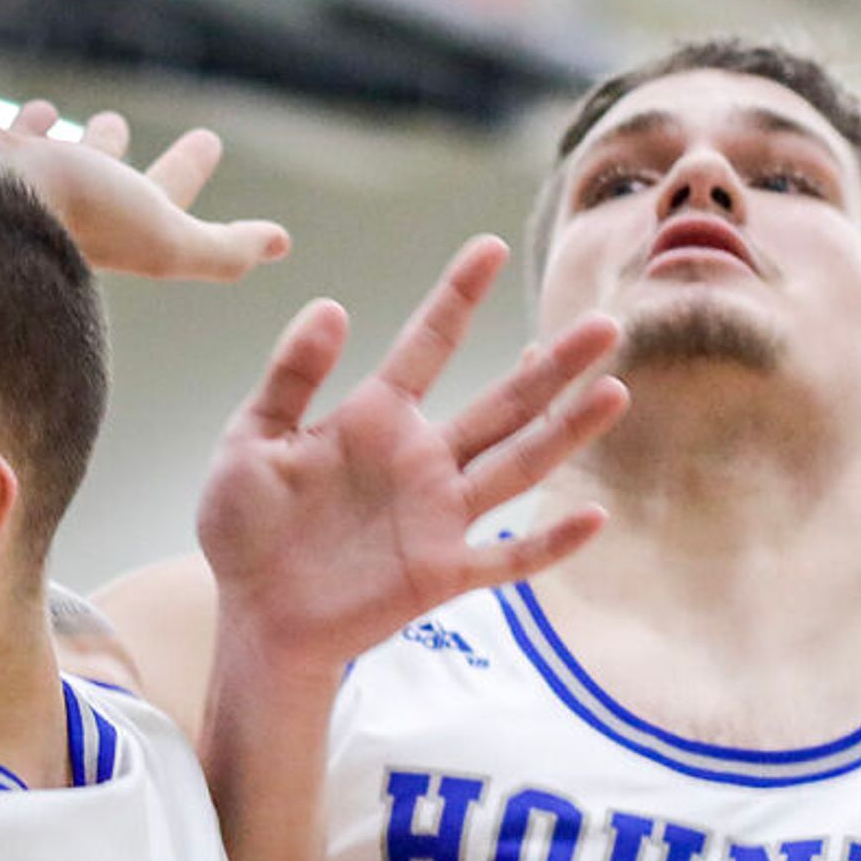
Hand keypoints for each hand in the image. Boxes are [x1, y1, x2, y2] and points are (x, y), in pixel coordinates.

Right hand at [0, 101, 289, 282]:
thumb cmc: (74, 224)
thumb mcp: (167, 240)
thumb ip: (220, 250)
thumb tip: (280, 245)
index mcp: (110, 218)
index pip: (162, 189)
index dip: (187, 167)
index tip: (209, 136)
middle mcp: (61, 198)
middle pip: (96, 168)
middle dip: (111, 148)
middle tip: (117, 122)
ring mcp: (13, 174)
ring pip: (43, 149)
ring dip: (57, 134)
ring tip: (58, 113)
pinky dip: (8, 119)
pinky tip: (13, 109)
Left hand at [200, 238, 624, 674]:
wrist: (250, 615)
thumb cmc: (246, 527)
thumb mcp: (251, 437)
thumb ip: (292, 375)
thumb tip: (332, 306)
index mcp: (375, 418)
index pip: (428, 345)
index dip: (458, 296)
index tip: (489, 245)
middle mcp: (421, 460)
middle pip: (503, 402)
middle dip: (554, 364)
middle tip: (604, 323)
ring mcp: (438, 517)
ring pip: (520, 465)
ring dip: (568, 431)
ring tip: (614, 390)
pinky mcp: (441, 573)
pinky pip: (508, 557)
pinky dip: (550, 541)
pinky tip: (593, 516)